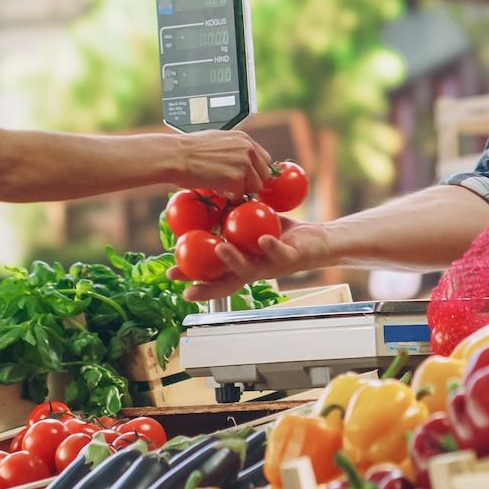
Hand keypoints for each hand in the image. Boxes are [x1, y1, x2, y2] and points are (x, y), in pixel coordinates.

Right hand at [171, 215, 329, 301]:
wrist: (317, 240)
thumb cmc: (281, 234)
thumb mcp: (250, 227)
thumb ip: (230, 223)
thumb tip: (205, 205)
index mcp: (242, 264)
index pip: (213, 275)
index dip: (193, 278)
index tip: (171, 277)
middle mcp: (253, 270)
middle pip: (225, 280)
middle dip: (203, 282)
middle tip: (183, 279)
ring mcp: (271, 267)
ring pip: (249, 268)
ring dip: (233, 260)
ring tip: (219, 248)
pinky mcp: (290, 258)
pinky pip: (278, 253)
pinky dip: (270, 246)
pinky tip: (262, 238)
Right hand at [176, 129, 272, 198]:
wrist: (176, 156)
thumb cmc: (189, 150)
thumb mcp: (217, 141)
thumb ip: (234, 150)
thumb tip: (239, 164)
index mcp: (244, 139)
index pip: (264, 159)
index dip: (255, 171)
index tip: (246, 177)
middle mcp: (248, 149)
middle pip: (265, 174)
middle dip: (251, 182)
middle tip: (234, 184)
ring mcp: (244, 164)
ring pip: (256, 187)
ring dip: (241, 190)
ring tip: (222, 185)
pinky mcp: (237, 179)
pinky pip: (240, 195)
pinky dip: (229, 196)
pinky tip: (216, 187)